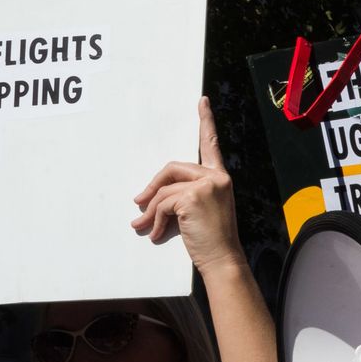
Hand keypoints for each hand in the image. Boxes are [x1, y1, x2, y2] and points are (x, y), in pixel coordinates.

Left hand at [131, 97, 245, 273]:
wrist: (222, 259)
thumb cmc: (211, 240)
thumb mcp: (197, 212)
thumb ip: (179, 197)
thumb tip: (144, 199)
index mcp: (220, 177)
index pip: (210, 145)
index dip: (205, 122)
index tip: (202, 102)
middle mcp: (217, 176)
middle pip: (172, 168)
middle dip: (152, 187)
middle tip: (138, 203)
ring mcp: (207, 185)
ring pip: (164, 189)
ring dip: (151, 211)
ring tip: (146, 226)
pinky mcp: (194, 196)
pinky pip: (163, 203)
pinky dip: (156, 219)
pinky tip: (158, 234)